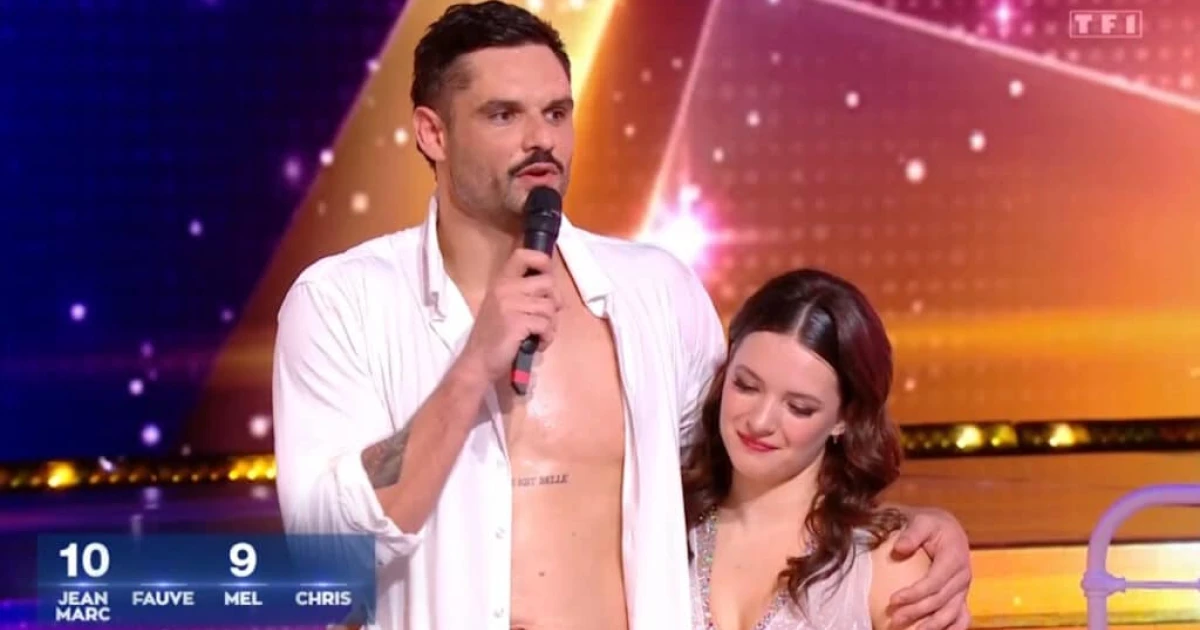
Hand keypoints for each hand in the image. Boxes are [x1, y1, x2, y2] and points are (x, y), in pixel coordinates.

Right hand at [460, 248, 560, 381]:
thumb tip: (554, 290)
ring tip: (538, 335)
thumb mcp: (504, 307)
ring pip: (550, 307)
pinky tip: (536, 344)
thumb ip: (525, 294)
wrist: (478, 362)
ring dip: (550, 325)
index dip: (543, 261)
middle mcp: (505, 288)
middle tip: (546, 317)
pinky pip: (546, 325)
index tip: (547, 276)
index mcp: (502, 281)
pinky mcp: (517, 322)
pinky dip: (547, 337)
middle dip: (554, 302)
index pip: (524, 255)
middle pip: (548, 283)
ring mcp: (510, 305)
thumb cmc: (494, 336)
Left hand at [888, 507, 971, 629]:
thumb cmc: (931, 524)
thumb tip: (898, 548)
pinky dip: (952, 629)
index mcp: (954, 558)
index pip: (934, 582)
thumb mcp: (921, 520)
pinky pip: (961, 617)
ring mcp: (964, 588)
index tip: (893, 600)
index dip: (915, 594)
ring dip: (932, 625)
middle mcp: (963, 576)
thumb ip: (912, 533)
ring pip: (951, 613)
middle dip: (917, 612)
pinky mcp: (961, 596)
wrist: (946, 528)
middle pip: (940, 601)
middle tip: (894, 619)